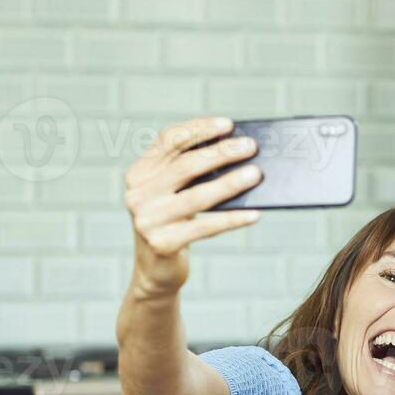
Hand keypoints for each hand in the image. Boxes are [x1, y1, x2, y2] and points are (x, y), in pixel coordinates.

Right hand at [123, 117, 263, 299]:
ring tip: (256, 174)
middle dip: (222, 152)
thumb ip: (192, 174)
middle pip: (186, 165)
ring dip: (231, 183)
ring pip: (198, 195)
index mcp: (139, 174)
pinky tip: (254, 214)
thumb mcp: (175, 194)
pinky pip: (205, 226)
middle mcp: (137, 194)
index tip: (228, 124)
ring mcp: (147, 219)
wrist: (156, 270)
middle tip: (251, 147)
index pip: (168, 141)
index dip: (199, 129)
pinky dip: (232, 219)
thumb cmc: (175, 223)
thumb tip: (237, 152)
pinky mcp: (162, 243)